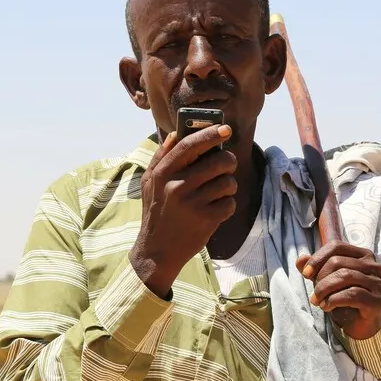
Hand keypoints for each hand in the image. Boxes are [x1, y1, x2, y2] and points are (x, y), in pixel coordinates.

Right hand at [130, 125, 236, 295]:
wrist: (157, 251)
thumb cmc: (156, 213)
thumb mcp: (149, 184)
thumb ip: (161, 158)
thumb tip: (176, 134)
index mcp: (163, 173)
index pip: (190, 145)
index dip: (210, 134)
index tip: (226, 129)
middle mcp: (177, 186)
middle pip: (218, 162)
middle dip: (228, 161)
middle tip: (226, 166)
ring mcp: (193, 204)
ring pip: (228, 182)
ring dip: (228, 186)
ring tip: (217, 192)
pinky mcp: (206, 220)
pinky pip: (230, 203)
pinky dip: (227, 205)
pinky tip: (215, 209)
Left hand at [295, 241, 380, 339]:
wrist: (360, 324)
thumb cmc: (344, 298)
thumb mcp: (327, 281)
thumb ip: (315, 269)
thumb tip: (300, 260)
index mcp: (363, 255)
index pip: (336, 246)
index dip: (317, 258)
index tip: (305, 273)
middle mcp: (373, 266)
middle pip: (338, 261)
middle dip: (320, 278)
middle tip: (314, 294)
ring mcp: (377, 283)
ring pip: (344, 276)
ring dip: (324, 289)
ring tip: (317, 301)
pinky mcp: (377, 300)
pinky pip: (352, 294)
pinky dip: (334, 300)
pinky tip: (326, 306)